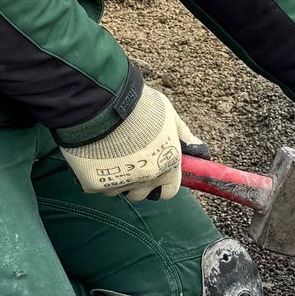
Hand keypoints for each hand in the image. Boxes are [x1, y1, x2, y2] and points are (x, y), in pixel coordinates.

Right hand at [61, 83, 197, 200]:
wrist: (104, 102)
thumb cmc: (140, 106)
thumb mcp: (169, 115)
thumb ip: (183, 136)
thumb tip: (200, 150)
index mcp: (167, 166)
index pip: (169, 191)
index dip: (162, 182)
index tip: (155, 170)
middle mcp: (146, 180)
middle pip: (141, 193)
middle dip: (137, 180)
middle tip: (128, 158)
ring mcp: (119, 183)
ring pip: (118, 189)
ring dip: (115, 178)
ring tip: (109, 153)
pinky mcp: (95, 183)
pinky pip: (97, 185)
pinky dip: (95, 174)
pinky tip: (94, 154)